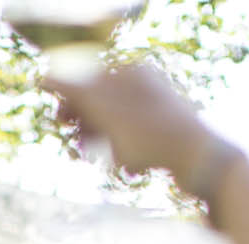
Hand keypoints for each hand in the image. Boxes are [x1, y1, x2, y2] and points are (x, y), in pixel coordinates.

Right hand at [46, 64, 216, 182]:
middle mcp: (144, 86)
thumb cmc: (152, 137)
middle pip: (101, 101)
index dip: (67, 96)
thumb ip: (75, 95)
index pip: (89, 79)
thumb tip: (45, 77)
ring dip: (97, 140)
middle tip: (71, 141)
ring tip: (86, 158)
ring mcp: (155, 109)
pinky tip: (121, 166)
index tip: (53, 113)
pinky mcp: (164, 133)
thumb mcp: (106, 116)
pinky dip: (120, 149)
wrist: (203, 161)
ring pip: (115, 122)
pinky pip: (133, 138)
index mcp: (131, 73)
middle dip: (82, 122)